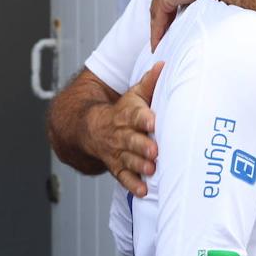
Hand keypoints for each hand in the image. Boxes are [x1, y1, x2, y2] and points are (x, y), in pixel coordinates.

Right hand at [98, 63, 163, 197]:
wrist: (91, 128)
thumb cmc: (122, 111)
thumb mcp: (133, 95)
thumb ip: (149, 83)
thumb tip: (164, 64)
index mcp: (127, 115)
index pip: (135, 115)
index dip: (144, 118)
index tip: (152, 121)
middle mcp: (121, 134)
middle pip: (132, 140)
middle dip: (142, 146)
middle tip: (155, 151)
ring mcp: (118, 152)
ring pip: (129, 160)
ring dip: (139, 165)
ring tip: (151, 170)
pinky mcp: (117, 167)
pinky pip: (123, 177)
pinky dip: (132, 185)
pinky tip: (142, 191)